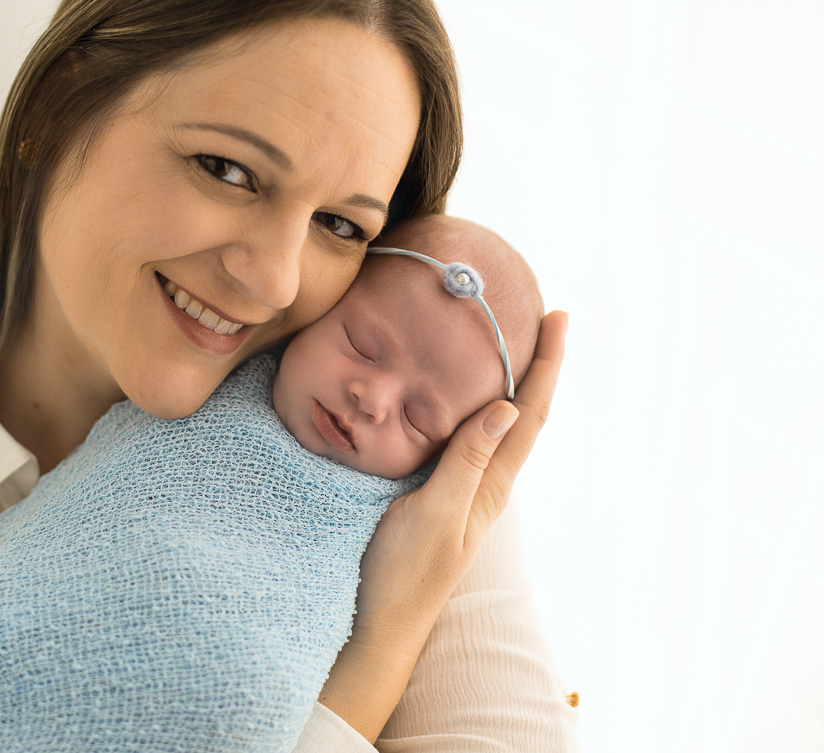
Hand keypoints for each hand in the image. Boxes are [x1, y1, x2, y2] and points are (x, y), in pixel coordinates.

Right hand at [318, 310, 566, 739]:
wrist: (382, 623)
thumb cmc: (404, 572)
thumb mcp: (435, 512)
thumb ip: (467, 461)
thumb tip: (508, 405)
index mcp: (491, 482)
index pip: (529, 412)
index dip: (546, 364)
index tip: (558, 317)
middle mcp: (485, 482)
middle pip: (523, 413)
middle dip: (538, 365)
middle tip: (545, 318)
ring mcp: (464, 489)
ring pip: (497, 425)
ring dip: (512, 383)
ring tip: (514, 345)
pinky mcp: (438, 494)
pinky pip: (469, 439)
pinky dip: (476, 407)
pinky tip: (463, 401)